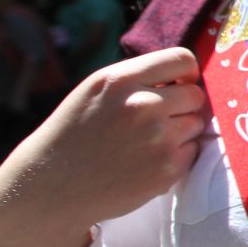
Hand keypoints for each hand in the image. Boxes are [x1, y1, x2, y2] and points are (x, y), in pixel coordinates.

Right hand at [0, 48, 207, 246]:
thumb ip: (138, 79)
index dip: (186, 73)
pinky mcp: (167, 169)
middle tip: (156, 121)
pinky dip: (176, 157)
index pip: (182, 59)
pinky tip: (145, 163)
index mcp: (120, 81)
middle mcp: (141, 106)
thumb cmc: (76, 134)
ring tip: (144, 144)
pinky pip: (192, 152)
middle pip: (195, 95)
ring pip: (196, 124)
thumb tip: (188, 77)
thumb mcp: (97, 91)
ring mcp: (157, 139)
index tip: (178, 84)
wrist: (51, 187)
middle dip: (182, 106)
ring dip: (180, 132)